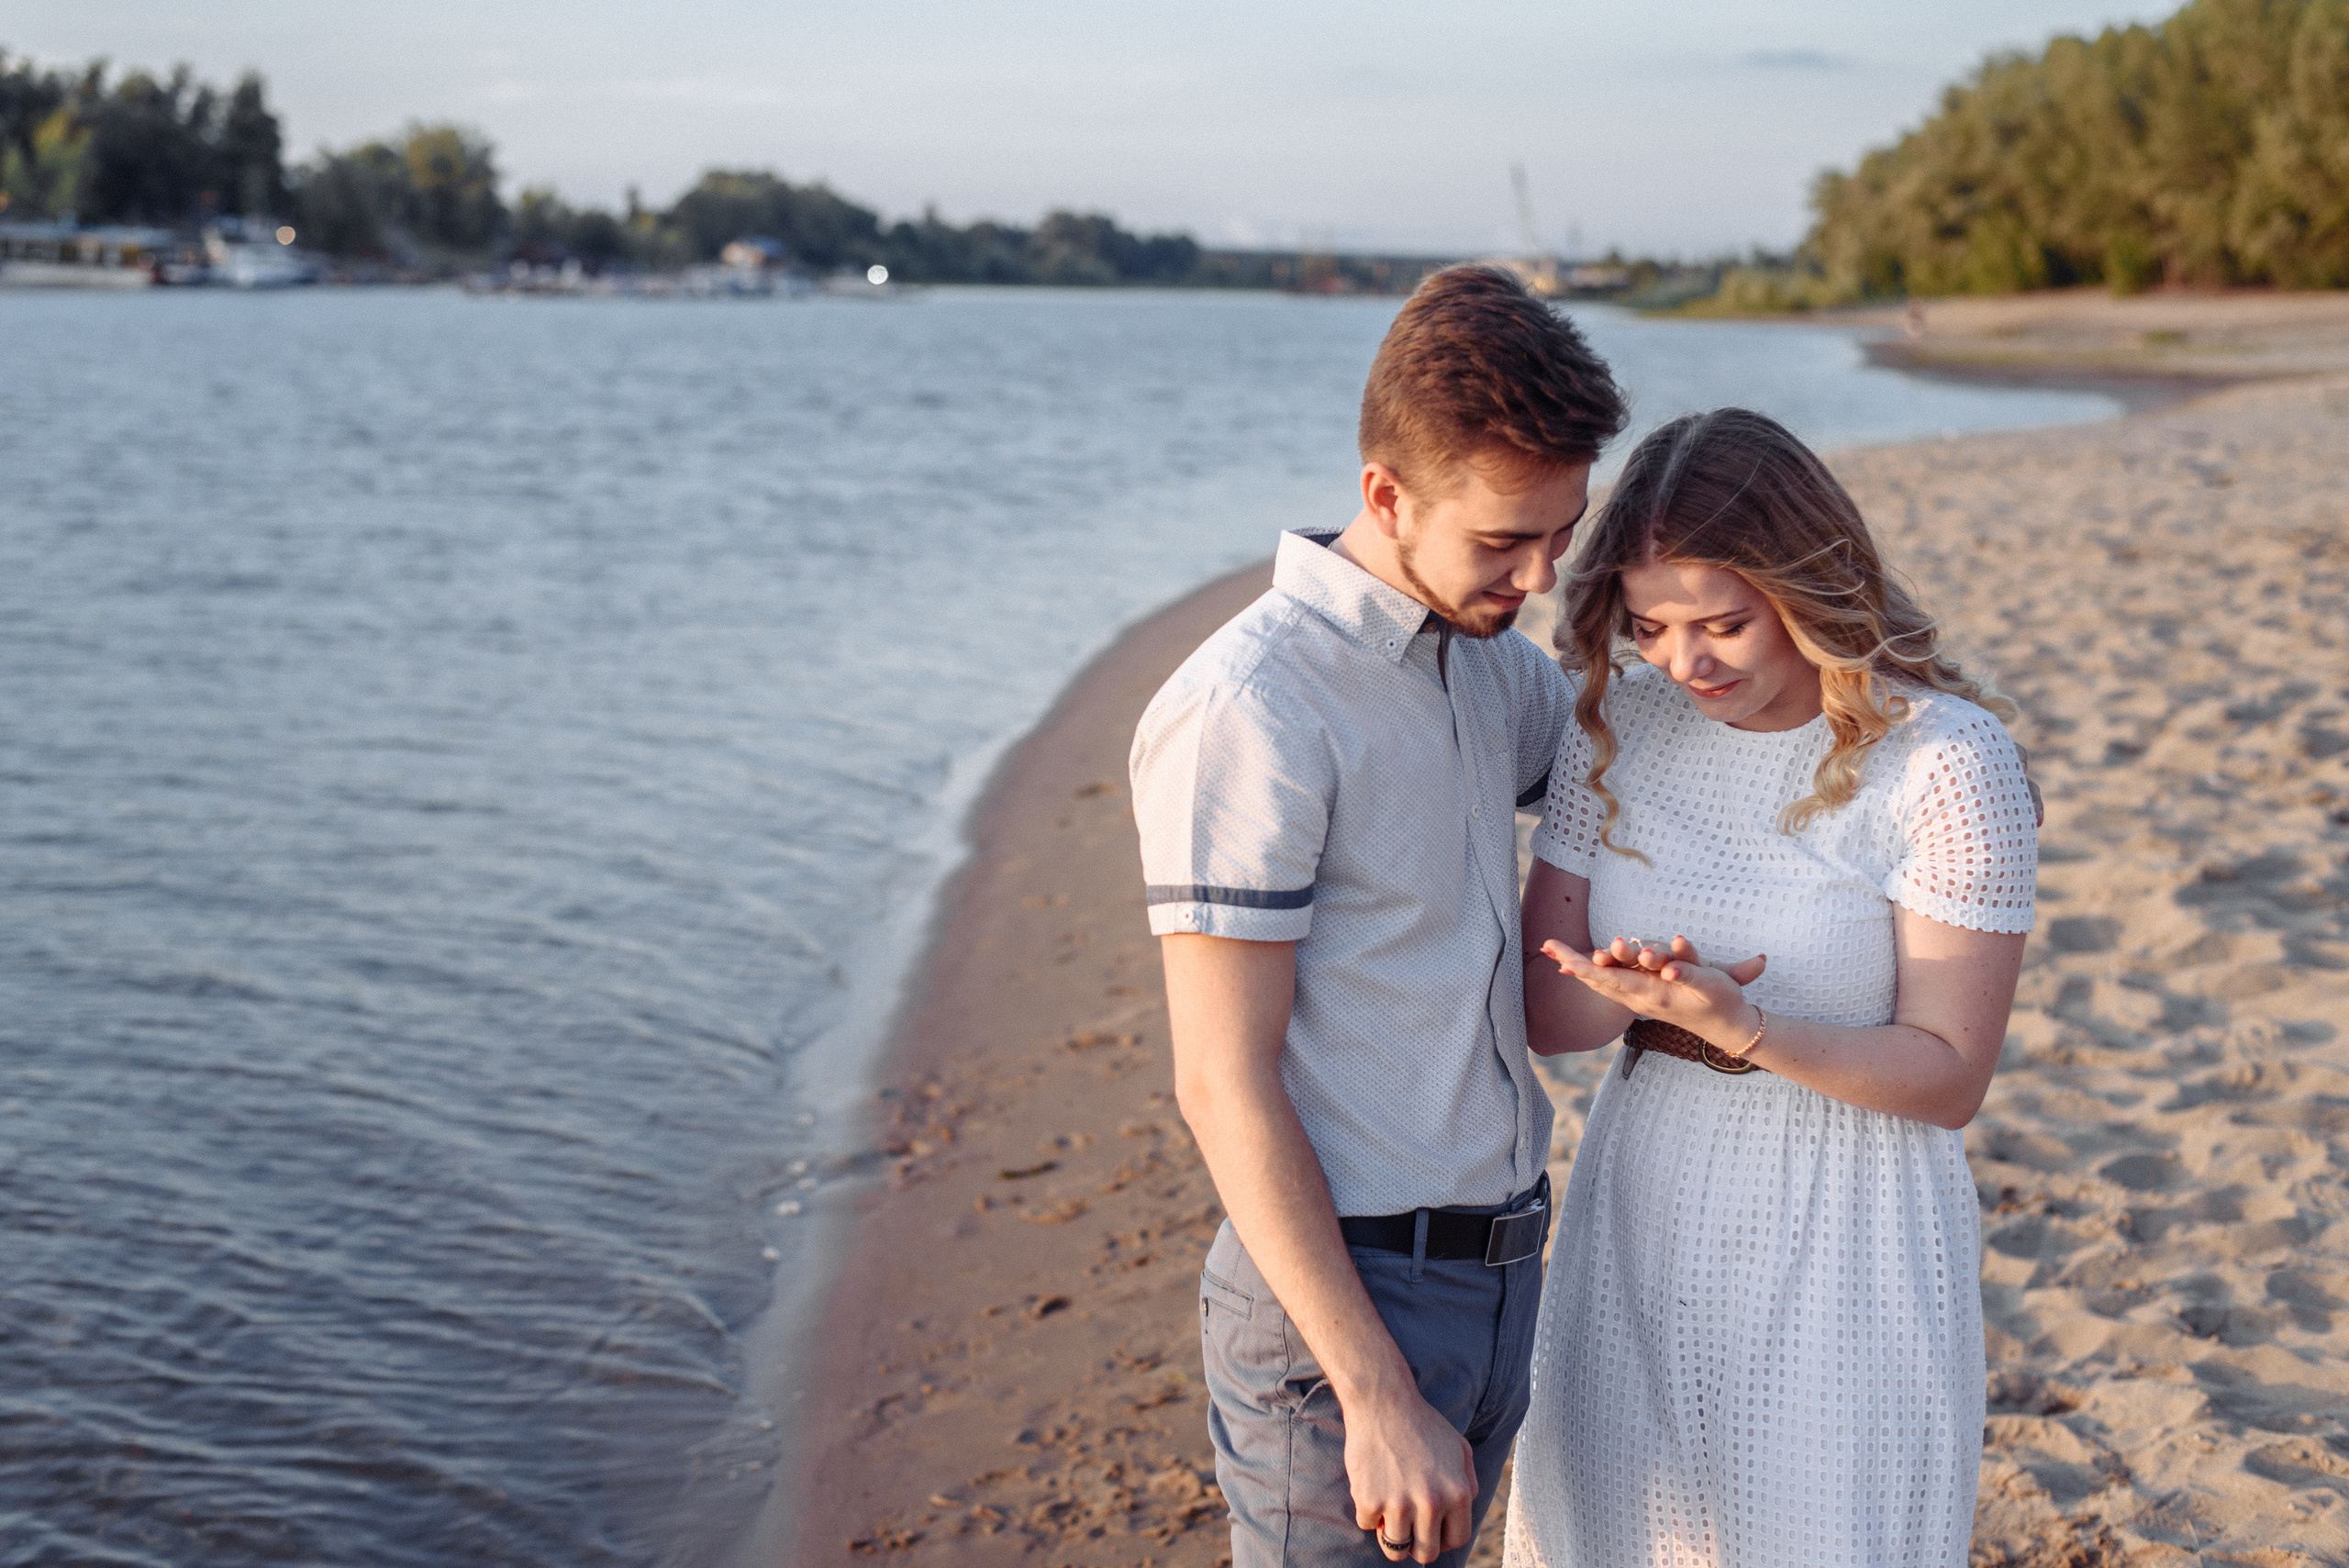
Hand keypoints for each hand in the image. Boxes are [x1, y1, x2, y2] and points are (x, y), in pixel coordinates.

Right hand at [1346, 1385, 1476, 1563]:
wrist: (1382, 1402)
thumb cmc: (1422, 1424)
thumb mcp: (1460, 1448)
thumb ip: (1468, 1483)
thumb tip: (1464, 1515)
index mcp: (1458, 1493)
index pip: (1457, 1540)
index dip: (1443, 1539)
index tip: (1431, 1530)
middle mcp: (1431, 1503)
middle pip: (1426, 1553)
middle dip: (1418, 1544)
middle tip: (1408, 1527)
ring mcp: (1398, 1504)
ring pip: (1395, 1549)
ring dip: (1391, 1535)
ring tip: (1389, 1514)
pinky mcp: (1369, 1500)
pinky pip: (1367, 1525)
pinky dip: (1368, 1512)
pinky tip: (1371, 1488)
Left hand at [1538, 934, 1767, 1052]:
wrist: (1726, 1026)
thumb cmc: (1720, 1001)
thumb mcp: (1711, 985)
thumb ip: (1689, 974)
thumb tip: (1670, 969)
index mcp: (1651, 993)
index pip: (1610, 978)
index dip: (1585, 967)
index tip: (1562, 958)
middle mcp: (1639, 997)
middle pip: (1598, 978)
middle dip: (1572, 961)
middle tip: (1547, 945)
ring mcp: (1639, 998)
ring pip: (1603, 980)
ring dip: (1578, 966)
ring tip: (1554, 951)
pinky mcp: (1644, 995)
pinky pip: (1612, 984)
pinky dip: (1592, 974)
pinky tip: (1577, 967)